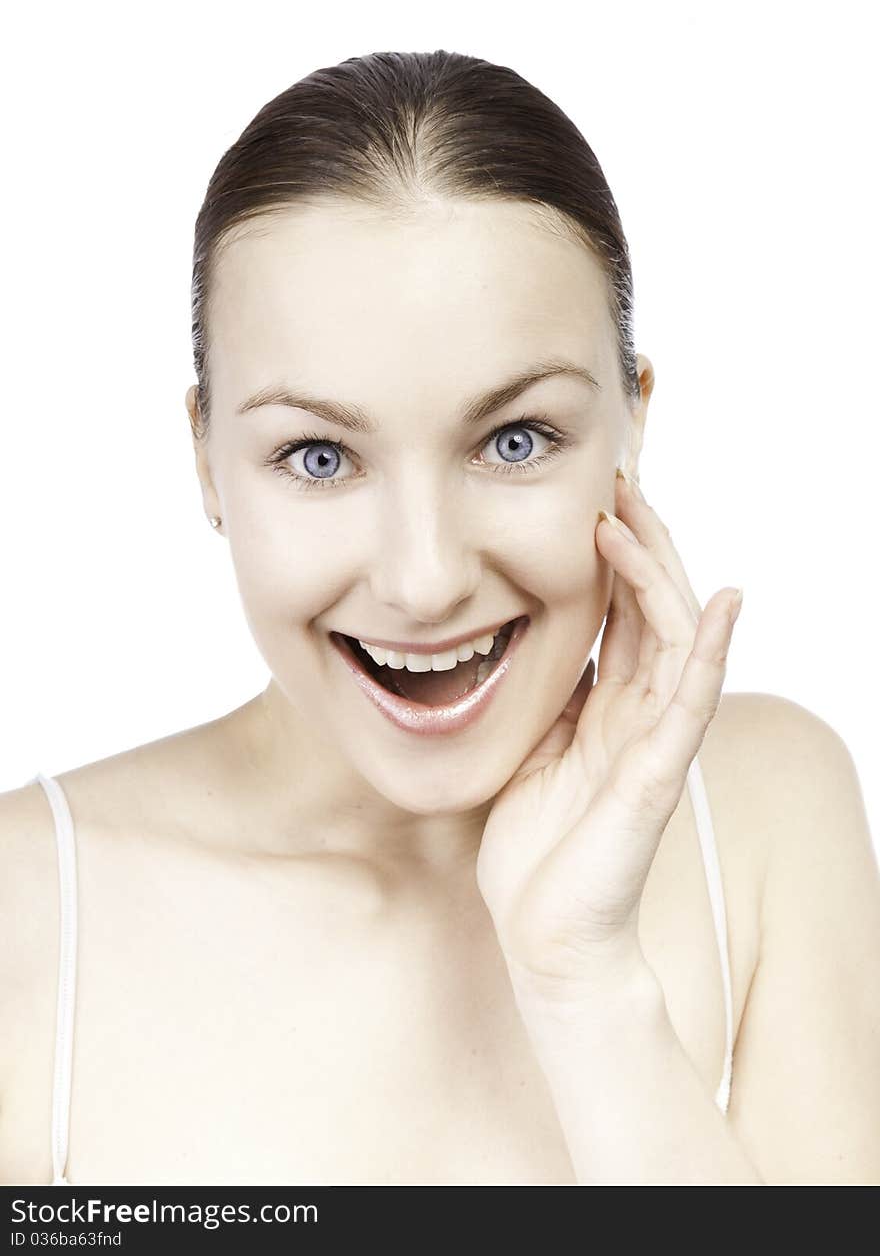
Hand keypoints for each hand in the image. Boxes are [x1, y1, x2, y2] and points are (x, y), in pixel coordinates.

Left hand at [476, 467, 742, 1005]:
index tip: (592, 496)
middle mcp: (639, 715)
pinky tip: (726, 602)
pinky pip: (692, 703)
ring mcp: (654, 742)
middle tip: (617, 479)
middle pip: (654, 609)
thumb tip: (533, 638)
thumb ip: (547, 697)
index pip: (622, 613)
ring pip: (675, 638)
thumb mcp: (529, 750)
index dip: (613, 555)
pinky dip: (712, 650)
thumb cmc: (536, 850)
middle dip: (639, 542)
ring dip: (657, 572)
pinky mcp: (656, 775)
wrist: (544, 936)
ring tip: (631, 515)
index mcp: (606, 707)